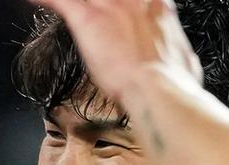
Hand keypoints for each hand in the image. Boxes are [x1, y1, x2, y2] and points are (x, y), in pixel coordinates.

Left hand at [34, 0, 204, 94]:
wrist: (161, 91)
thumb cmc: (175, 85)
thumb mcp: (182, 61)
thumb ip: (173, 52)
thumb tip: (179, 61)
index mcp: (158, 7)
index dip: (126, 4)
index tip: (119, 8)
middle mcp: (134, 0)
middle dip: (100, 1)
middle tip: (93, 9)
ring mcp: (110, 5)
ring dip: (73, 1)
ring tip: (45, 1)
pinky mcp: (88, 19)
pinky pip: (59, 1)